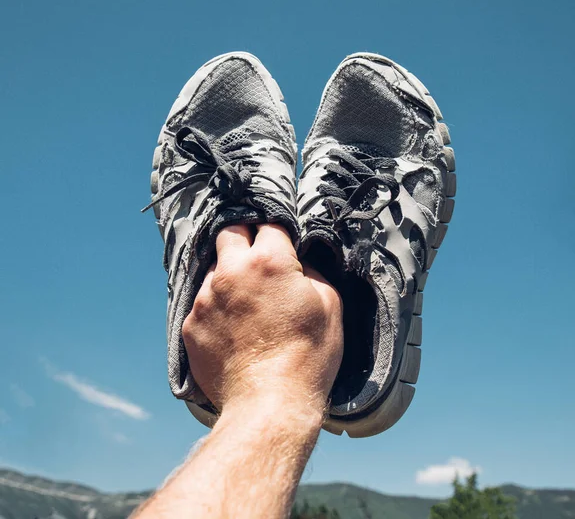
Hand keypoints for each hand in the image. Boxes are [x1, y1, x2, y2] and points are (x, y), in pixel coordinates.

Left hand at [182, 224, 342, 418]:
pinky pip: (202, 303)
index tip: (282, 245)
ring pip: (214, 269)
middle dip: (244, 238)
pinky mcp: (190, 324)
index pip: (269, 225)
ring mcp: (206, 298)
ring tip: (246, 304)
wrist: (269, 403)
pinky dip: (216, 307)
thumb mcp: (330, 304)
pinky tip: (233, 328)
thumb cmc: (307, 355)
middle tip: (259, 260)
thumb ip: (311, 271)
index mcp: (268, 261)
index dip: (278, 234)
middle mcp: (231, 272)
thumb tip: (297, 264)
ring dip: (229, 276)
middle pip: (230, 232)